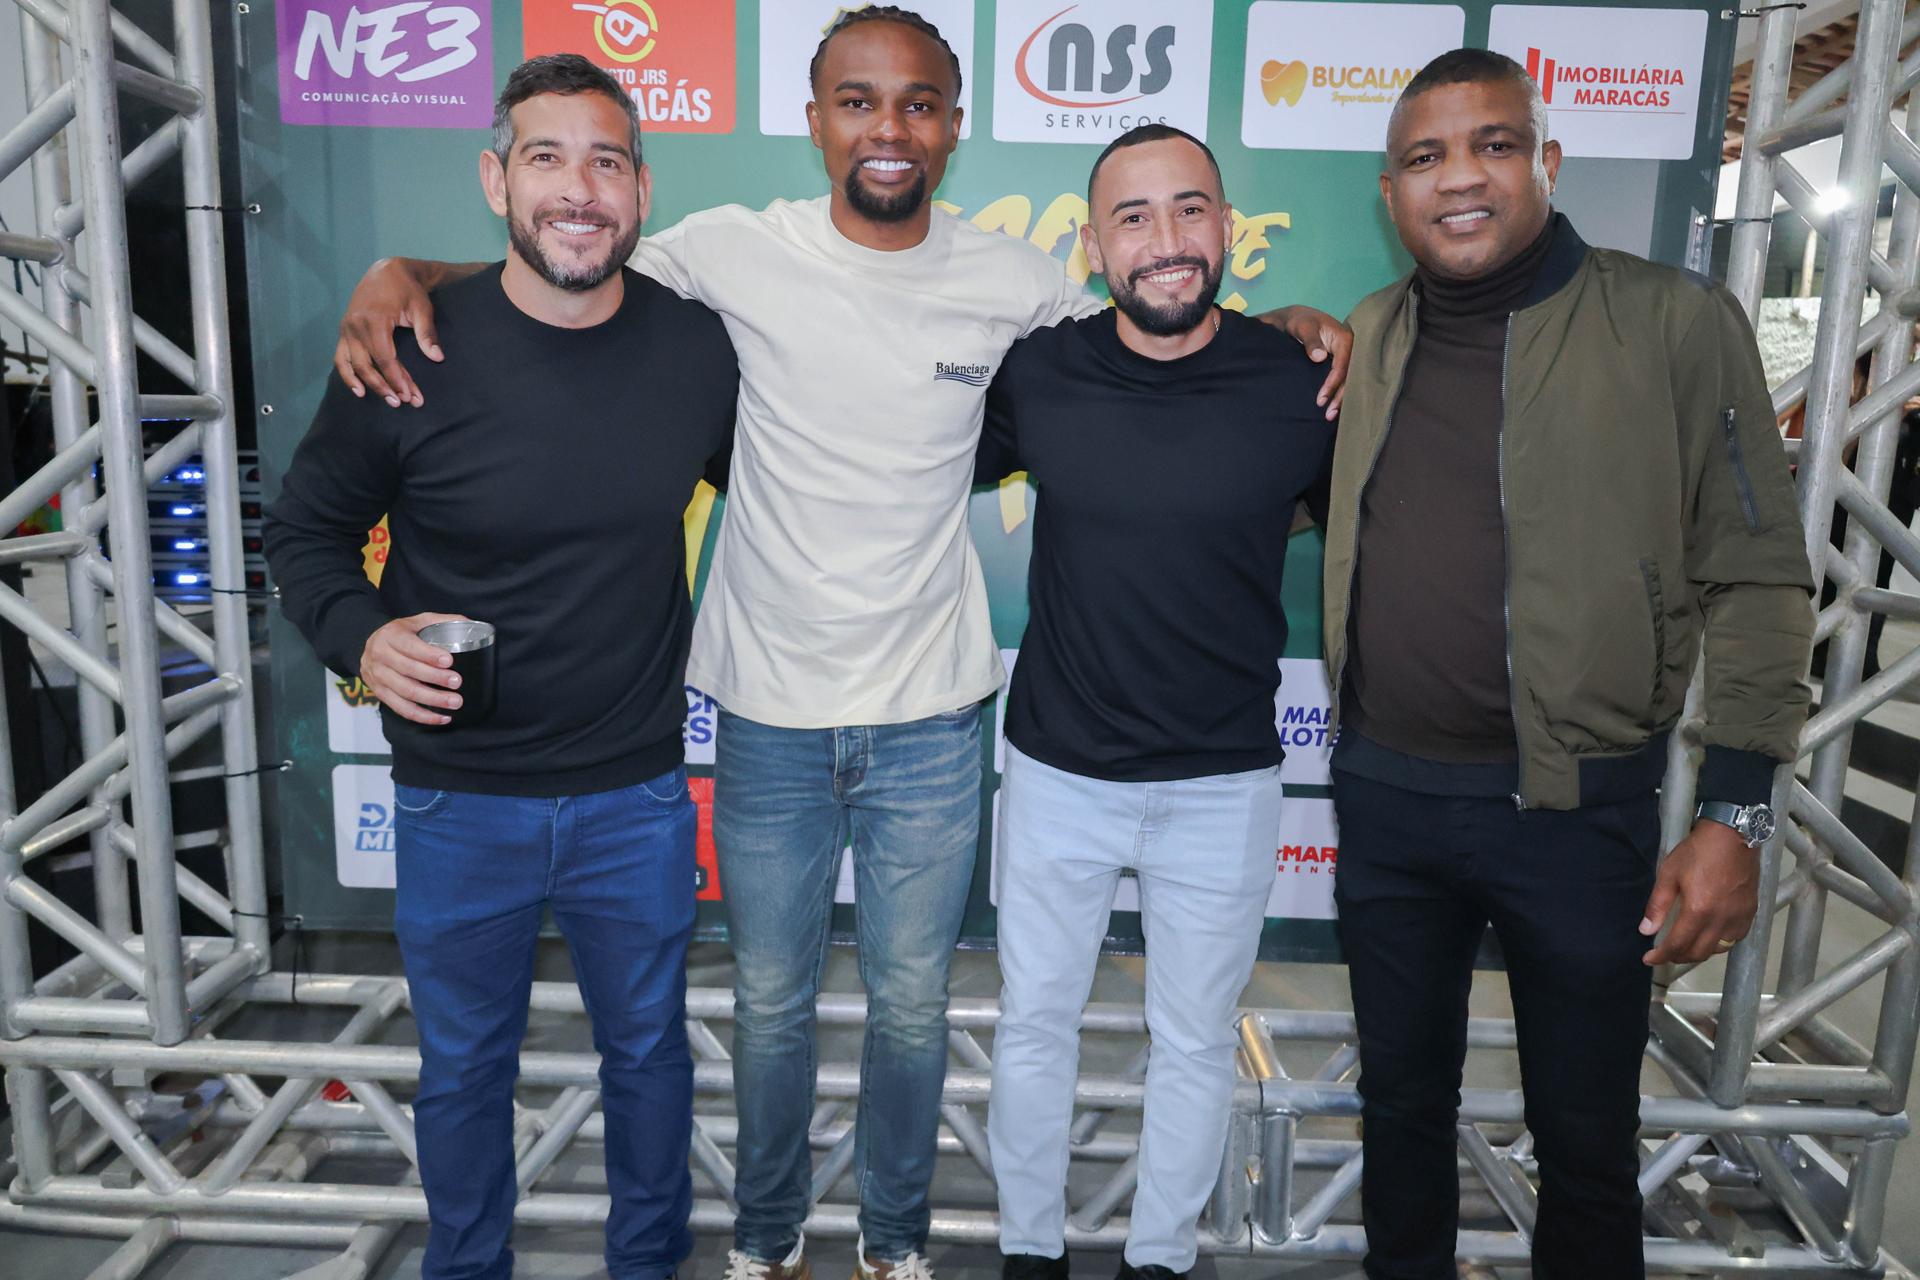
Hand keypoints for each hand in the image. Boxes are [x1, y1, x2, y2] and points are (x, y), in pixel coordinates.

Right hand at [334, 258, 442, 407]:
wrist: (387, 271)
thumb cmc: (408, 290)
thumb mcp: (422, 308)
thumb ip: (427, 334)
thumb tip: (436, 357)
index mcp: (374, 320)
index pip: (385, 358)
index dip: (397, 379)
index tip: (410, 396)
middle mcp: (355, 325)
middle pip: (368, 364)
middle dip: (385, 386)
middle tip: (402, 403)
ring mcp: (346, 328)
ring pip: (351, 363)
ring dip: (366, 383)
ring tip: (383, 399)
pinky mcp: (344, 330)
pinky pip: (341, 356)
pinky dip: (346, 373)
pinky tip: (358, 389)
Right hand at [358, 613, 468, 725]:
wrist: (370, 646)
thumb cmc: (401, 634)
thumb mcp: (417, 621)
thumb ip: (441, 621)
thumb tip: (469, 624)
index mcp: (391, 635)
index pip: (409, 646)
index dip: (429, 655)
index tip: (449, 661)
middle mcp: (380, 655)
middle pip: (408, 670)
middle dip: (435, 678)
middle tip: (457, 682)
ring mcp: (378, 676)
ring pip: (405, 692)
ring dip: (432, 699)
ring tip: (454, 702)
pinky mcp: (380, 693)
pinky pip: (401, 709)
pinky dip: (423, 716)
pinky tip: (442, 717)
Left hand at [1282, 306, 1352, 420]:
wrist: (1298, 320)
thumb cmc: (1300, 322)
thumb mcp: (1302, 327)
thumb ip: (1310, 341)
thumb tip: (1319, 357)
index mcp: (1346, 339)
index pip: (1342, 366)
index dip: (1332, 384)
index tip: (1320, 399)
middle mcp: (1352, 348)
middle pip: (1350, 376)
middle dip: (1340, 396)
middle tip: (1328, 414)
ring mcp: (1348, 356)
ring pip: (1348, 380)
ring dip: (1340, 398)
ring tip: (1330, 416)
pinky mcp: (1342, 362)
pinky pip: (1344, 379)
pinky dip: (1338, 393)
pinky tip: (1333, 407)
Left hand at [1639, 820, 1760, 965]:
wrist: (1733, 836)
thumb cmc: (1699, 851)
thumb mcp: (1669, 874)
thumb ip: (1658, 905)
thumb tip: (1646, 930)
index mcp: (1698, 911)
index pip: (1677, 945)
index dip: (1660, 956)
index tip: (1649, 959)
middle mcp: (1721, 920)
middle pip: (1698, 953)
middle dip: (1678, 957)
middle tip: (1664, 954)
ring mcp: (1738, 918)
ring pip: (1717, 949)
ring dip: (1698, 953)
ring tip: (1684, 947)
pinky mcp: (1750, 912)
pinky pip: (1734, 939)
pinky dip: (1719, 944)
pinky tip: (1709, 937)